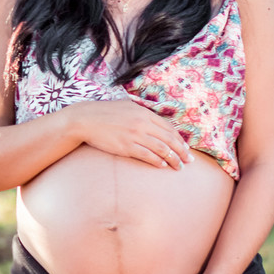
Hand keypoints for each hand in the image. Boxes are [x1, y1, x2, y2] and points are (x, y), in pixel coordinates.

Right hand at [67, 99, 192, 169]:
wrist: (85, 119)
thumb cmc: (104, 113)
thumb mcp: (126, 106)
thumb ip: (141, 112)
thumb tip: (153, 121)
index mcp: (144, 113)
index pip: (168, 127)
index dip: (179, 139)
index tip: (185, 148)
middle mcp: (142, 123)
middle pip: (169, 139)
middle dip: (181, 151)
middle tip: (189, 161)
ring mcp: (135, 135)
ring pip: (161, 148)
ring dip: (172, 159)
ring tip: (178, 167)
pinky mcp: (126, 146)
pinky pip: (147, 155)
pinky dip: (157, 161)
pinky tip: (162, 165)